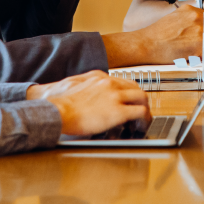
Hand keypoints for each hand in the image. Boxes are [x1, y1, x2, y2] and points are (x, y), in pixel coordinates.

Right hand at [27, 70, 151, 137]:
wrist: (58, 111)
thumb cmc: (62, 104)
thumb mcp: (75, 85)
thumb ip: (87, 87)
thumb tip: (91, 94)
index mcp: (100, 77)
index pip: (123, 82)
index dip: (129, 93)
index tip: (130, 101)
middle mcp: (110, 83)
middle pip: (136, 88)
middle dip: (141, 100)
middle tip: (140, 110)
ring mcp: (116, 96)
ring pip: (142, 98)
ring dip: (144, 109)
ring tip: (142, 120)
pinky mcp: (118, 111)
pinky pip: (140, 112)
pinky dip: (144, 119)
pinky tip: (140, 126)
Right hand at [103, 2, 203, 66]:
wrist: (146, 44)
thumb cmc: (157, 35)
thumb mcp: (174, 19)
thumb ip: (190, 20)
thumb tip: (202, 27)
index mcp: (191, 9)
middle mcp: (197, 17)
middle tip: (203, 46)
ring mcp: (199, 30)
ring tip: (193, 53)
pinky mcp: (198, 44)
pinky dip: (203, 57)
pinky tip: (191, 57)